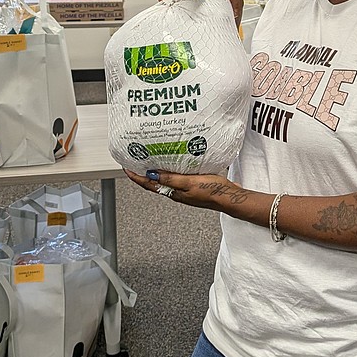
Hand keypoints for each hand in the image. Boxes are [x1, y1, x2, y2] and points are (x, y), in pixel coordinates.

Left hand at [125, 168, 253, 210]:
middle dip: (143, 172)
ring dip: (156, 170)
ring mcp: (184, 189)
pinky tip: (174, 162)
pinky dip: (170, 170)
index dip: (136, 177)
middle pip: (154, 183)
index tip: (126, 167)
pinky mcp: (193, 186)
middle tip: (136, 160)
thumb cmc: (212, 191)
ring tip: (151, 158)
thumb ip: (170, 179)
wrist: (229, 198)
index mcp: (173, 192)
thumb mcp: (189, 183)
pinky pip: (176, 177)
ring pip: (165, 180)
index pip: (148, 185)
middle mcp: (176, 192)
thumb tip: (151, 175)